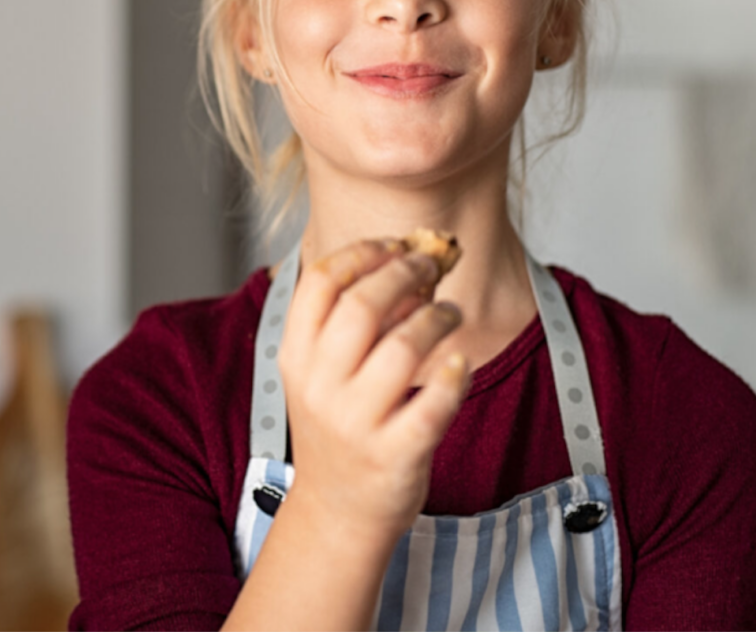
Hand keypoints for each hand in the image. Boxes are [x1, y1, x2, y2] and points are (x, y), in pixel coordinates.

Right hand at [277, 238, 470, 545]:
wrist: (339, 511)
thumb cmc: (341, 425)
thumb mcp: (327, 373)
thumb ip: (358, 320)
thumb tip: (413, 260)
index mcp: (296, 357)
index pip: (320, 282)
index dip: (363, 252)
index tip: (396, 244)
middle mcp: (320, 388)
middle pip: (362, 306)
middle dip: (406, 272)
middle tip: (432, 266)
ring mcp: (356, 424)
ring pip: (402, 347)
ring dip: (436, 317)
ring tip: (451, 313)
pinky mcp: (395, 454)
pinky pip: (433, 402)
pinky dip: (453, 374)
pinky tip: (459, 362)